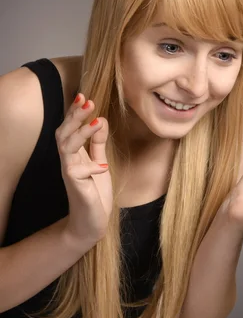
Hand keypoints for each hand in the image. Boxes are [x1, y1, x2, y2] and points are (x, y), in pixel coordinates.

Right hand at [55, 93, 112, 246]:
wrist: (92, 221)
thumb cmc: (94, 192)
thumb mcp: (99, 162)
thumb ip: (98, 143)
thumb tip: (101, 119)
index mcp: (74, 153)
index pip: (70, 127)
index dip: (75, 112)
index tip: (84, 96)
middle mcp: (69, 160)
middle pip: (64, 132)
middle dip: (74, 116)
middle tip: (88, 101)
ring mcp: (70, 172)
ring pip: (66, 147)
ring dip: (81, 133)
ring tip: (96, 121)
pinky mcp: (75, 186)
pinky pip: (77, 171)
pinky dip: (90, 166)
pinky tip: (102, 166)